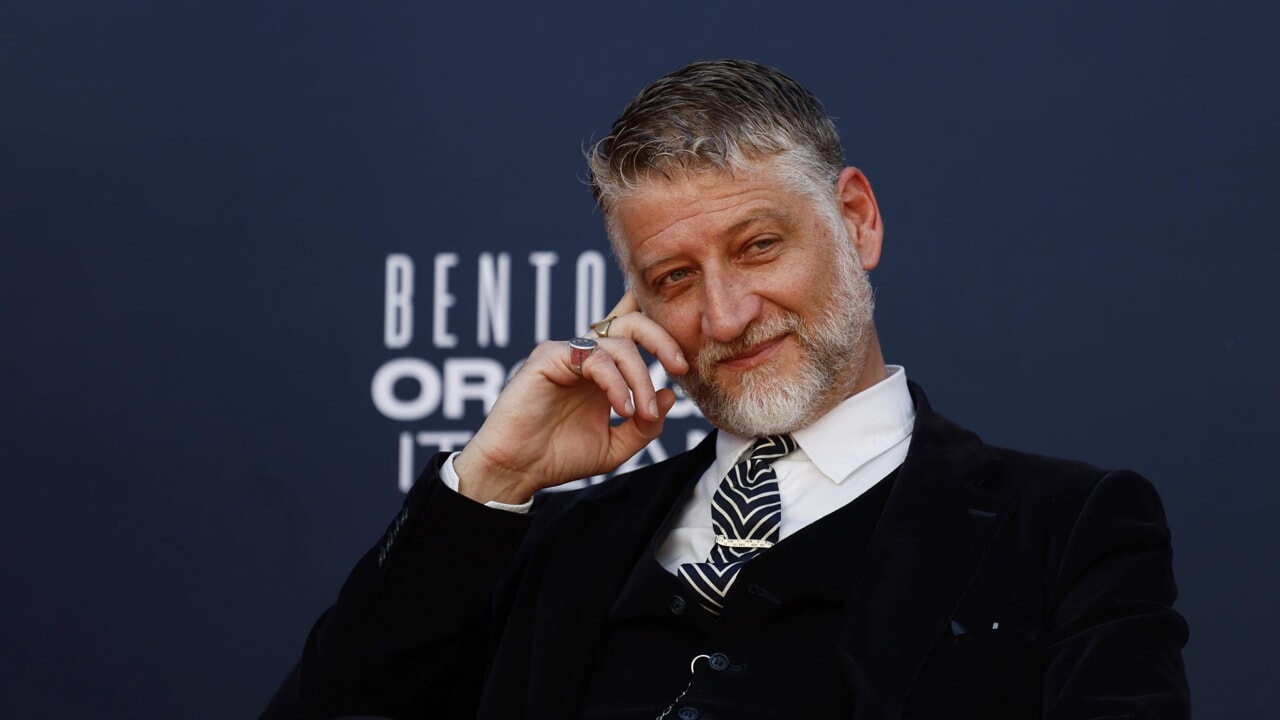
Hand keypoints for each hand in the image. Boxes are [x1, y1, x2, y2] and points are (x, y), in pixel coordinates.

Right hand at [453, 292, 688, 503]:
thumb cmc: (558, 457)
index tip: (684, 359)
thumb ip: (645, 424)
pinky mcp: (548, 357)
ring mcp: (566, 352)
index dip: (659, 330)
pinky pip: (595, 358)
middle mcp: (586, 356)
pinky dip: (617, 382)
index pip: (631, 334)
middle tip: (681, 367)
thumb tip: (669, 395)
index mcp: (601, 370)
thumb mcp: (615, 446)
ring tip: (643, 413)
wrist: (518, 471)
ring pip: (619, 343)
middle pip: (631, 322)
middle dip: (663, 340)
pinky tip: (623, 408)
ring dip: (640, 378)